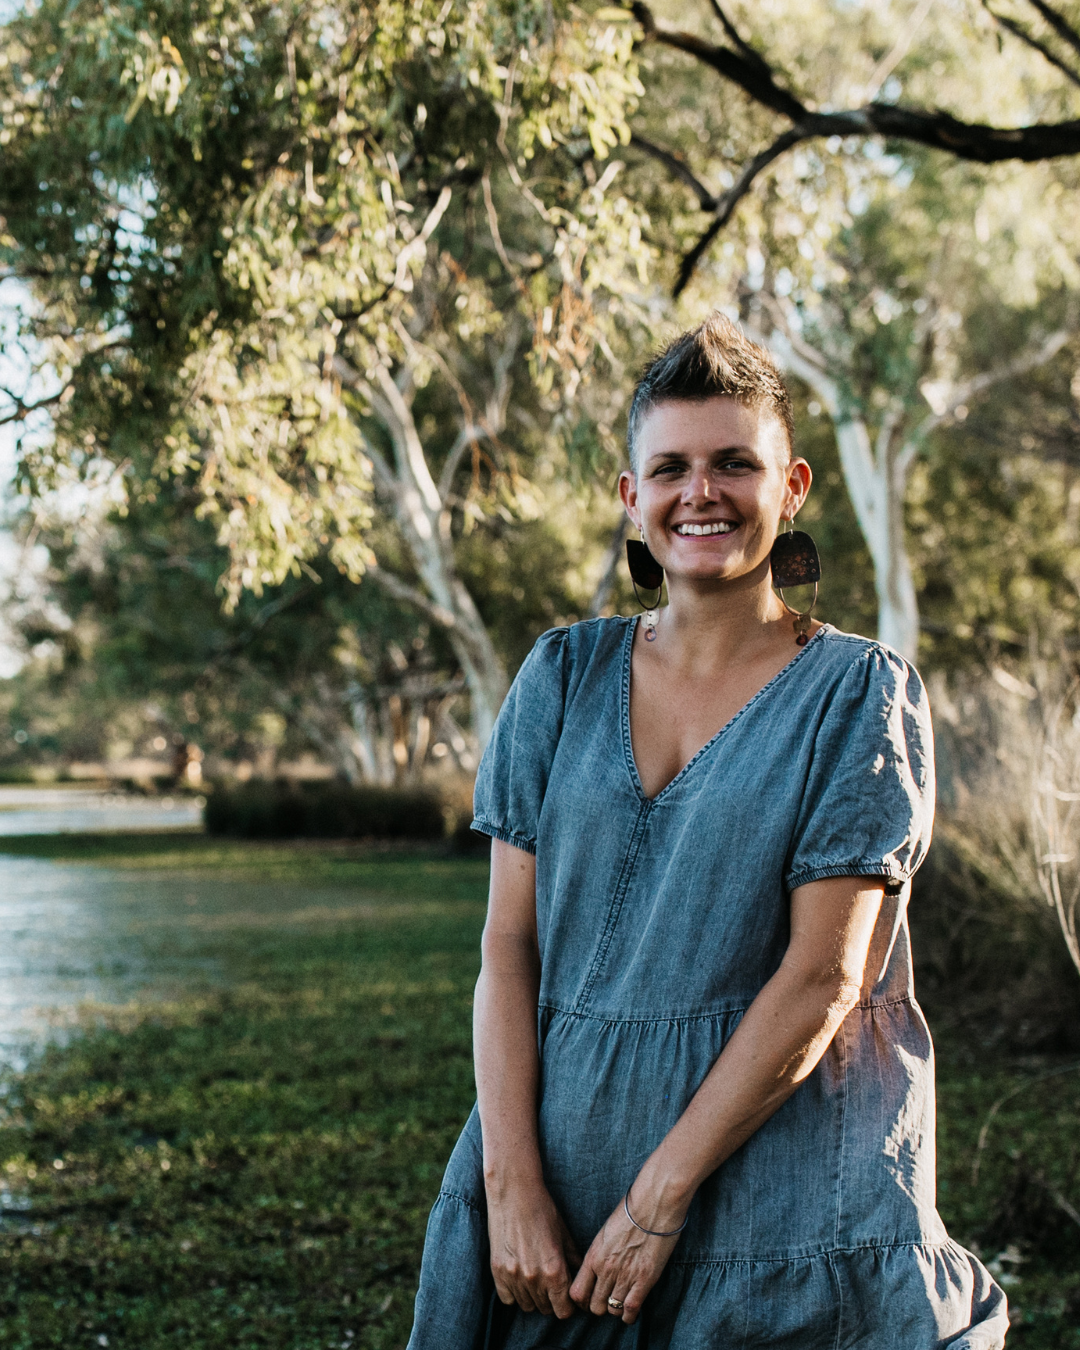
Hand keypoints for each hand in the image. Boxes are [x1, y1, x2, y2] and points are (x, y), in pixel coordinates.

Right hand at [487, 1180, 581, 1317]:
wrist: (514, 1192)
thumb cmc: (542, 1209)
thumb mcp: (564, 1235)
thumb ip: (574, 1261)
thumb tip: (581, 1280)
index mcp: (555, 1271)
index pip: (563, 1310)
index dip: (567, 1305)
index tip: (566, 1296)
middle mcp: (534, 1279)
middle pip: (546, 1309)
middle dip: (551, 1300)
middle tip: (551, 1284)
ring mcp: (513, 1276)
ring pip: (527, 1306)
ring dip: (533, 1297)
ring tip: (536, 1278)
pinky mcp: (497, 1271)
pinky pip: (508, 1299)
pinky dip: (514, 1293)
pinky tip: (519, 1277)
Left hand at [569, 1187, 684, 1324]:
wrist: (654, 1204)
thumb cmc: (631, 1211)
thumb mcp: (606, 1231)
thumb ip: (599, 1253)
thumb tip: (597, 1268)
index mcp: (593, 1255)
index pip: (577, 1292)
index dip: (581, 1301)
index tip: (587, 1299)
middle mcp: (606, 1269)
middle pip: (594, 1306)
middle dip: (598, 1307)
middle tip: (605, 1302)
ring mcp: (625, 1276)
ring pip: (612, 1310)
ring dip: (615, 1309)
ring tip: (619, 1303)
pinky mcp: (644, 1281)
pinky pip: (631, 1309)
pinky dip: (629, 1316)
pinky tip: (630, 1313)